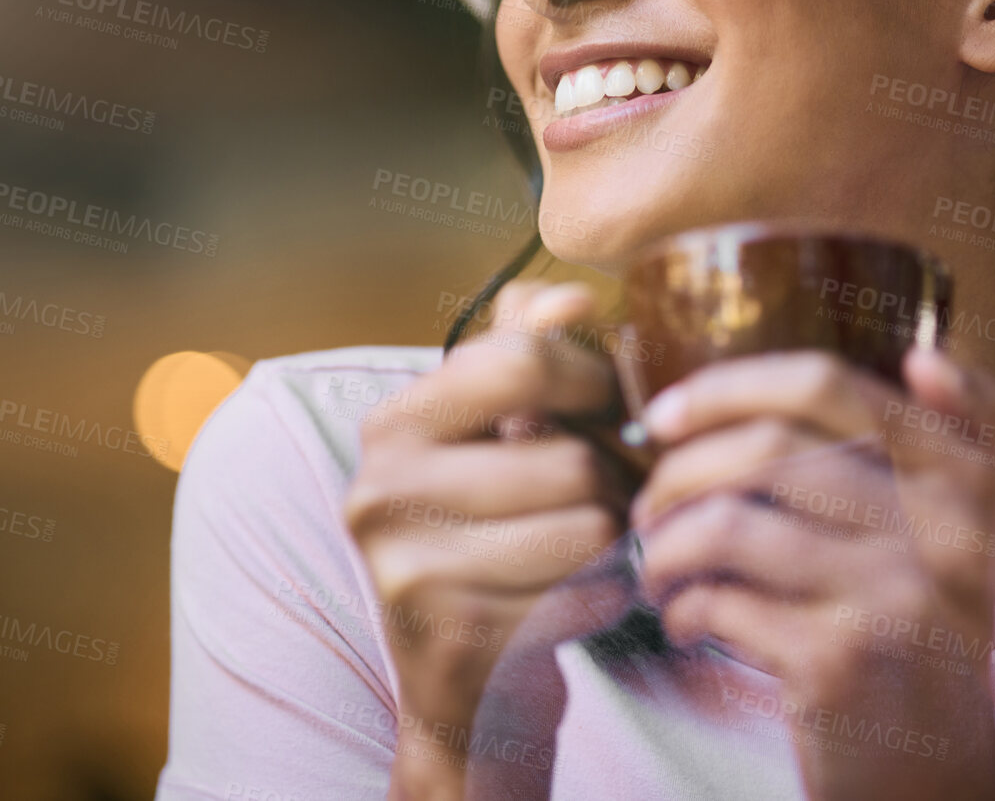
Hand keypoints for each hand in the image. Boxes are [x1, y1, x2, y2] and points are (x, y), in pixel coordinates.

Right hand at [343, 281, 636, 800]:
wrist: (464, 696)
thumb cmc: (493, 541)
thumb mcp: (496, 437)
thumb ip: (528, 351)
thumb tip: (575, 297)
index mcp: (392, 425)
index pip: (521, 361)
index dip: (593, 381)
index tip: (606, 408)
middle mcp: (380, 491)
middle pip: (570, 457)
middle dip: (611, 483)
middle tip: (604, 503)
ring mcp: (408, 571)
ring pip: (588, 527)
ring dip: (614, 545)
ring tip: (592, 551)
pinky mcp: (454, 640)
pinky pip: (587, 595)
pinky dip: (608, 599)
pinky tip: (582, 603)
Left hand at [627, 346, 994, 800]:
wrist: (940, 783)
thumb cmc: (920, 641)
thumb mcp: (958, 539)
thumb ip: (948, 443)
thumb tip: (922, 355)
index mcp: (966, 479)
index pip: (828, 384)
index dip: (727, 385)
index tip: (664, 413)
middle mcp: (942, 528)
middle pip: (767, 446)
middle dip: (678, 470)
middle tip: (646, 505)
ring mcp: (892, 595)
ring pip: (730, 523)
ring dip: (666, 544)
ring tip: (655, 567)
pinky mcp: (840, 661)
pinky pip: (721, 600)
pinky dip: (683, 608)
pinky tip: (685, 623)